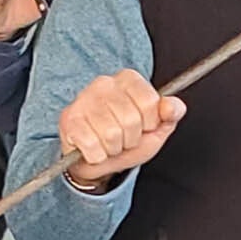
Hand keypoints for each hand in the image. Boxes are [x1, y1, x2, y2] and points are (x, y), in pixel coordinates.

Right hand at [59, 68, 186, 186]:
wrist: (95, 160)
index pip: (150, 102)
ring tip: (108, 144)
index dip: (149, 123)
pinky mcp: (69, 119)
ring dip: (113, 148)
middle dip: (130, 139)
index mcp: (128, 79)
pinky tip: (94, 149)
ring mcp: (83, 100)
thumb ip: (170, 114)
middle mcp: (104, 83)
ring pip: (111, 134)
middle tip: (122, 138)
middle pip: (130, 120)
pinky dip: (97, 155)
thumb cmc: (125, 140)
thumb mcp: (155, 128)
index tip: (142, 126)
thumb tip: (172, 107)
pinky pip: (92, 145)